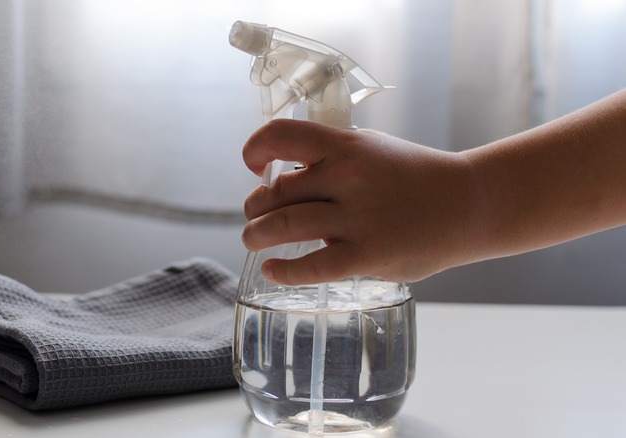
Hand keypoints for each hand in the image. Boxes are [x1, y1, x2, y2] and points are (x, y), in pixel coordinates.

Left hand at [241, 119, 476, 284]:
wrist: (468, 204)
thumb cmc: (414, 177)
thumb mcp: (372, 149)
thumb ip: (331, 159)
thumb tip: (284, 178)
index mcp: (345, 145)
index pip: (280, 136)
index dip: (254, 150)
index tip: (254, 167)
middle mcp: (346, 176)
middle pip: (274, 192)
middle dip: (254, 207)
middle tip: (254, 216)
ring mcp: (357, 217)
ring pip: (283, 226)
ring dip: (256, 236)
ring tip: (254, 240)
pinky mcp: (367, 255)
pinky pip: (312, 267)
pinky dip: (285, 271)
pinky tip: (273, 270)